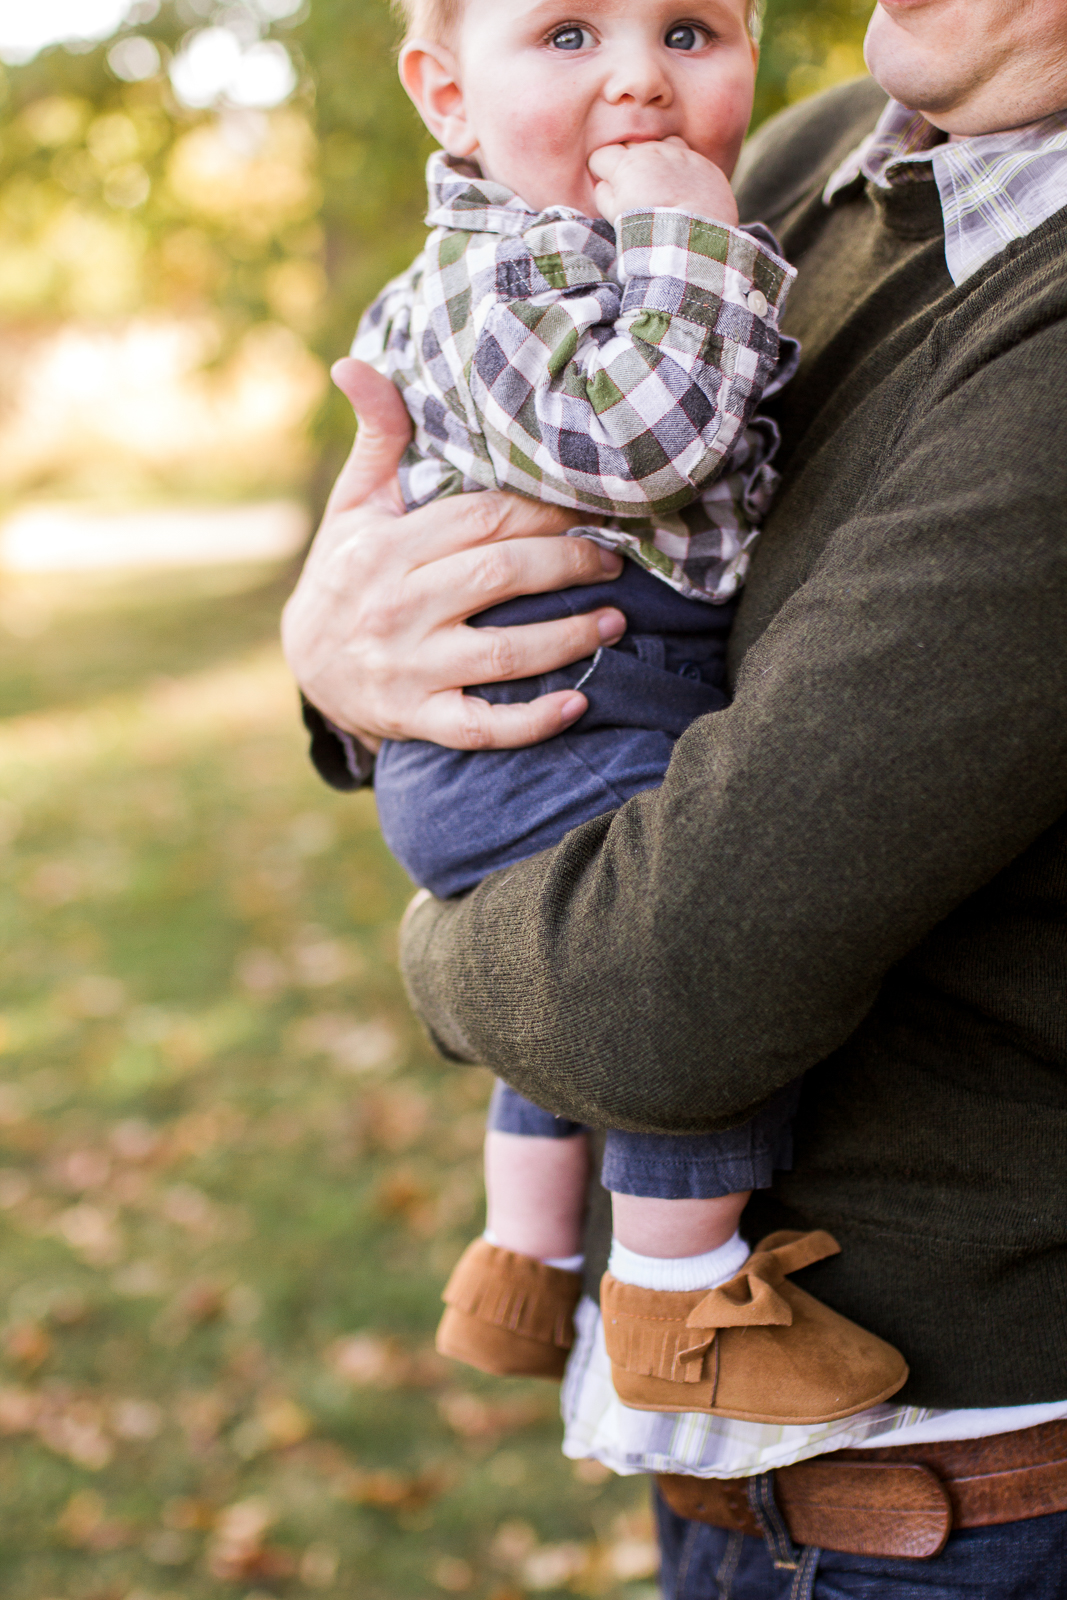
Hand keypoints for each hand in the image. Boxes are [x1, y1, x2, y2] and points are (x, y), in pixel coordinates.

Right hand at [281, 359, 626, 750]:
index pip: (479, 520)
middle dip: (568, 566)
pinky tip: (580, 703)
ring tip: (616, 620)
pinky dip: (532, 722)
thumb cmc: (345, 574)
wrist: (306, 666)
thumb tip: (355, 363)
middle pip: (499, 576)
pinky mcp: (418, 718)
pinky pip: (482, 726)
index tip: (584, 511)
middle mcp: (396, 607)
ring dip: (569, 637)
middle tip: (613, 562)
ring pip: (503, 653)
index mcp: (386, 548)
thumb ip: (376, 439)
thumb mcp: (352, 506)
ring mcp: (408, 668)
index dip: (541, 513)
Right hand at [589, 136, 738, 227]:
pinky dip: (677, 165)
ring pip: (657, 144)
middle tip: (634, 189)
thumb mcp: (615, 216)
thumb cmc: (649, 227)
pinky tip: (680, 184)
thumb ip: (603, 194)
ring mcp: (676, 153)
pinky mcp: (698, 161)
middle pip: (628, 146)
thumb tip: (603, 184)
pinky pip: (683, 153)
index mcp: (626, 164)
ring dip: (653, 158)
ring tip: (658, 182)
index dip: (601, 173)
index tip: (609, 188)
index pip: (601, 156)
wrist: (695, 233)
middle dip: (626, 163)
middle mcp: (650, 150)